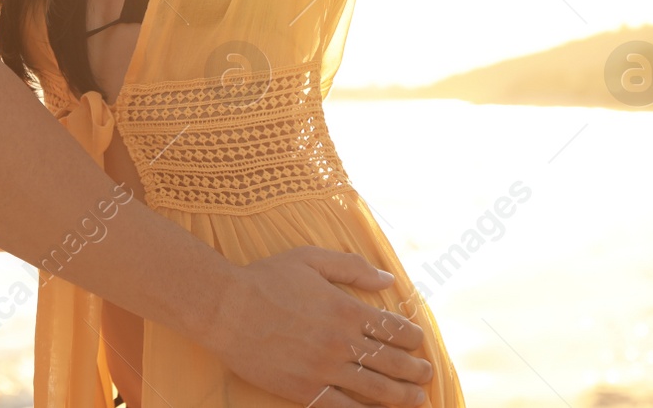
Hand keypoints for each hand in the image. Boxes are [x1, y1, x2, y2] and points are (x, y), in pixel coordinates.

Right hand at [204, 246, 431, 406]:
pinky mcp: (305, 390)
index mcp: (346, 309)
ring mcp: (324, 369)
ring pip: (376, 390)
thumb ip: (352, 268)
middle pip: (392, 362)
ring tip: (417, 399)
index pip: (394, 328)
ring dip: (403, 396)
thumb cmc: (265, 279)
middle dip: (416, 370)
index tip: (419, 342)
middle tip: (426, 374)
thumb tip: (388, 279)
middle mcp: (341, 342)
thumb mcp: (310, 259)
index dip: (412, 338)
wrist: (225, 308)